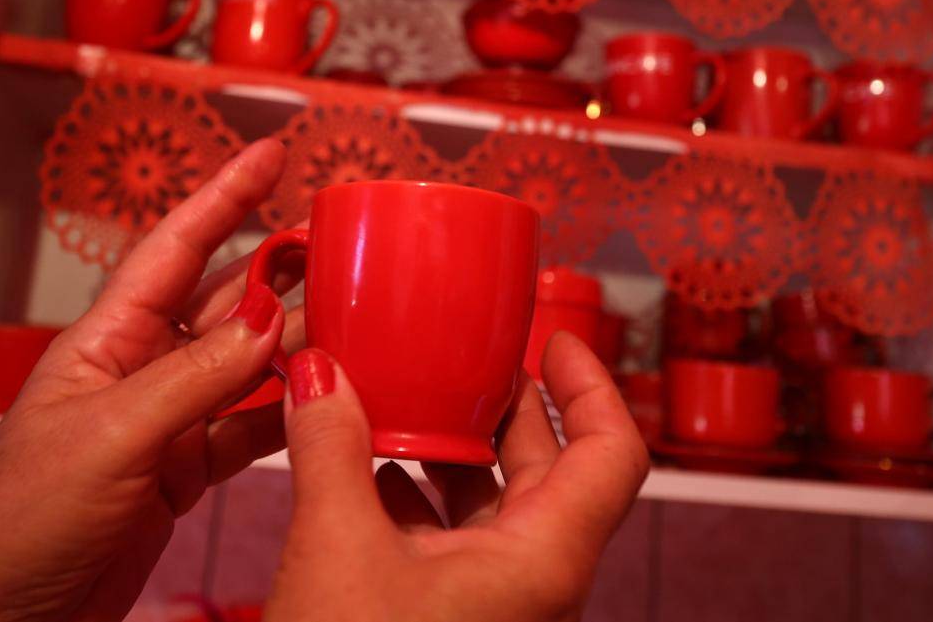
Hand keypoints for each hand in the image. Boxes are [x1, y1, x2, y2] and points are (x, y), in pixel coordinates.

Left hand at [0, 139, 298, 621]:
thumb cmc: (12, 522)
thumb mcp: (108, 438)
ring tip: (358, 319)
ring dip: (297, 345)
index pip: (175, 250)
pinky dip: (289, 416)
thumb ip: (193, 379)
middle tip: (346, 245)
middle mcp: (140, 371)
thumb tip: (271, 321)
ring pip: (246, 367)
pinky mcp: (182, 477)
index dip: (223, 197)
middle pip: (224, 303)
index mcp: (106, 341)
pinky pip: (248, 429)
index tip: (271, 153)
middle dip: (281, 269)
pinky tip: (329, 402)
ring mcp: (164, 424)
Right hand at [266, 331, 649, 621]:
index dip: (593, 383)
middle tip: (461, 355)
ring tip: (397, 401)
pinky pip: (453, 545)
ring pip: (494, 508)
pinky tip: (363, 473)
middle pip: (549, 469)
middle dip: (503, 406)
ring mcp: (496, 608)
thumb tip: (318, 371)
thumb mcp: (335, 548)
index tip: (554, 337)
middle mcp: (535, 582)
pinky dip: (416, 500)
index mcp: (543, 559)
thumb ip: (331, 447)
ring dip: (449, 450)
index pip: (613, 452)